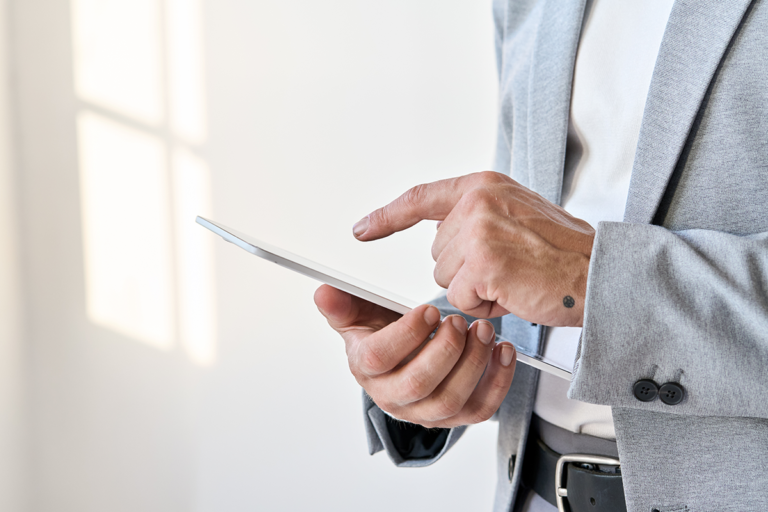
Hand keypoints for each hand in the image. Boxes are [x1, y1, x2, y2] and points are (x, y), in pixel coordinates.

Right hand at [314, 284, 515, 427]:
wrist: (404, 360)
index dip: (405, 335)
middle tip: (458, 321)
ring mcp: (426, 412)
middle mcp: (394, 397)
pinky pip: (480, 409)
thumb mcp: (360, 316)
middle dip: (445, 350)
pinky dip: (498, 381)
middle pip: (419, 384)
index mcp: (368, 370)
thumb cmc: (384, 337)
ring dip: (473, 363)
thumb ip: (343, 304)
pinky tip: (503, 352)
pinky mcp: (455, 416)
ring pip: (451, 400)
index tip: (427, 310)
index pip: (379, 360)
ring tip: (483, 331)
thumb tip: (324, 291)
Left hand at [352, 171, 594, 326]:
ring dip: (476, 290)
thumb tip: (445, 240)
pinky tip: (514, 292)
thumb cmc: (565, 252)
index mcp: (484, 186)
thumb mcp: (517, 215)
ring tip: (515, 279)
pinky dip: (485, 305)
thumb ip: (479, 218)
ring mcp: (479, 229)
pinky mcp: (484, 261)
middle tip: (509, 267)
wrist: (600, 272)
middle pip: (437, 254)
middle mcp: (478, 201)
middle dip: (466, 271)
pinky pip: (462, 298)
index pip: (422, 197)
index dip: (388, 216)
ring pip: (446, 279)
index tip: (363, 228)